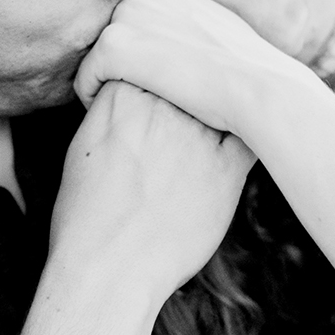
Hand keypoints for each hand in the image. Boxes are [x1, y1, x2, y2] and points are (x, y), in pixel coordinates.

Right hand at [51, 78, 254, 302]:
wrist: (107, 269)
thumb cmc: (86, 215)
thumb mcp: (86, 143)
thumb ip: (116, 107)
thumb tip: (136, 92)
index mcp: (123, 93)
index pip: (156, 64)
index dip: (159, 80)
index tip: (155, 105)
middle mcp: (164, 105)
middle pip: (190, 80)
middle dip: (188, 97)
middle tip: (175, 130)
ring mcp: (198, 134)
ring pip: (221, 103)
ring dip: (215, 116)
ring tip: (193, 150)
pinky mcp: (227, 168)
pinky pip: (248, 139)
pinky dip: (243, 140)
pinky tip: (223, 158)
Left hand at [74, 0, 306, 142]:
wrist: (259, 90)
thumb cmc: (252, 73)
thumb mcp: (223, 32)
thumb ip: (193, 24)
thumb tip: (189, 32)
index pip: (125, 14)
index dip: (128, 48)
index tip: (138, 77)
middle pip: (104, 31)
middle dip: (110, 62)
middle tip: (118, 96)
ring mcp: (129, 15)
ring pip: (92, 53)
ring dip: (98, 80)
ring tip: (112, 109)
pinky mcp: (115, 45)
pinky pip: (85, 76)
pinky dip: (90, 98)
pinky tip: (109, 117)